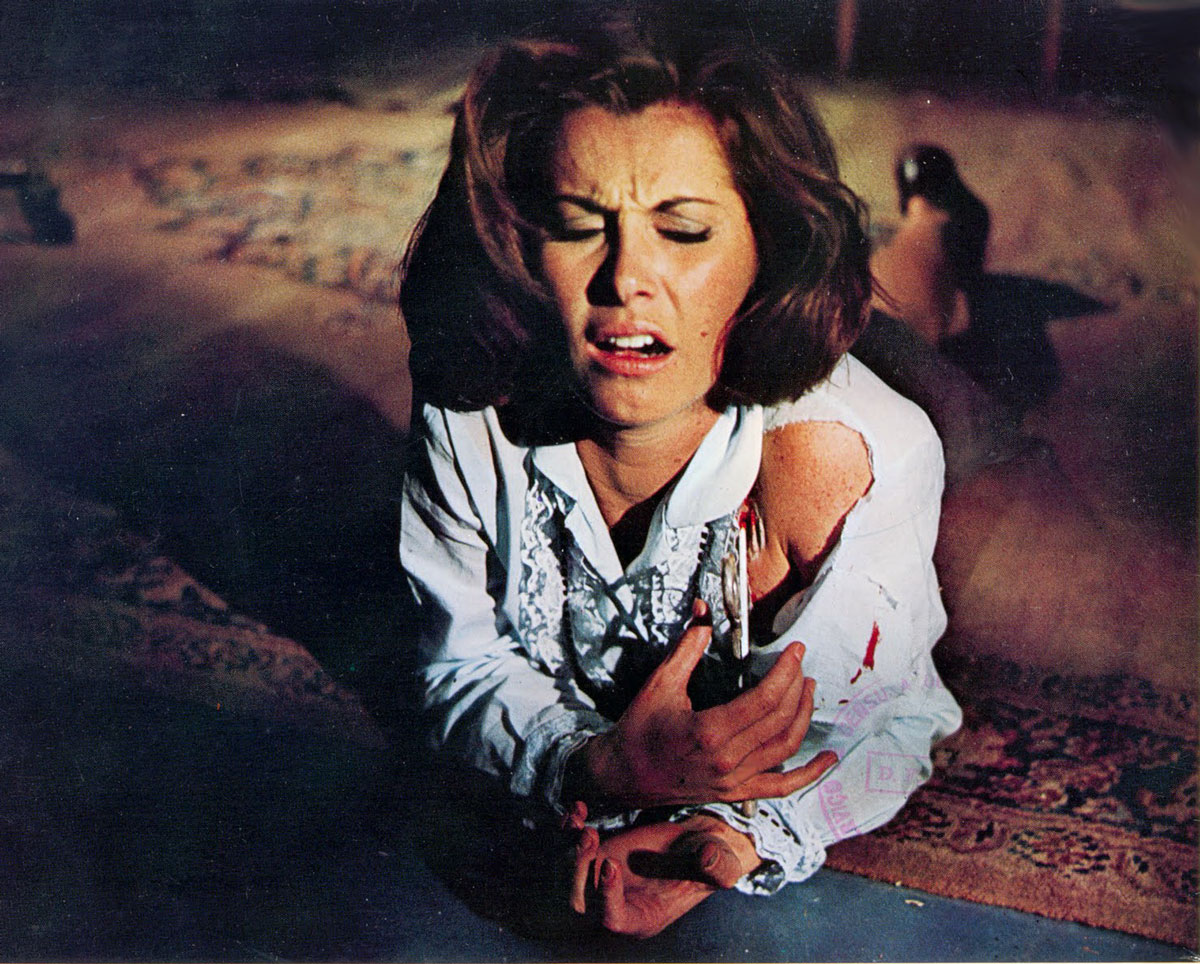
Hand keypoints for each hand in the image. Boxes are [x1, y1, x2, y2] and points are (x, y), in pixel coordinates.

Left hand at [567, 810, 759, 938]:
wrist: (698, 841)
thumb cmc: (713, 859)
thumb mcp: (720, 862)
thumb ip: (716, 866)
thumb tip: (709, 858)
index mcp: (643, 918)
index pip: (612, 920)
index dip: (606, 898)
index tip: (610, 866)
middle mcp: (615, 904)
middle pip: (577, 903)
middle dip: (575, 872)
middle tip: (590, 837)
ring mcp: (600, 880)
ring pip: (565, 875)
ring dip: (566, 848)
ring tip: (579, 820)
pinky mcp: (595, 856)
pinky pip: (567, 850)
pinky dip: (566, 831)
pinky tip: (577, 809)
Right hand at [578, 600, 836, 807]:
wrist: (623, 776)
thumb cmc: (638, 730)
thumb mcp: (658, 684)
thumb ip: (686, 651)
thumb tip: (705, 619)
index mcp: (709, 732)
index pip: (765, 700)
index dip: (786, 671)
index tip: (796, 650)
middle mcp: (727, 760)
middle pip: (780, 720)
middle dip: (797, 686)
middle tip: (800, 663)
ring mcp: (734, 781)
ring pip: (786, 748)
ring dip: (804, 716)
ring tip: (809, 689)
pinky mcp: (737, 793)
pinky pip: (782, 787)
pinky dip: (810, 774)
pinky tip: (828, 759)